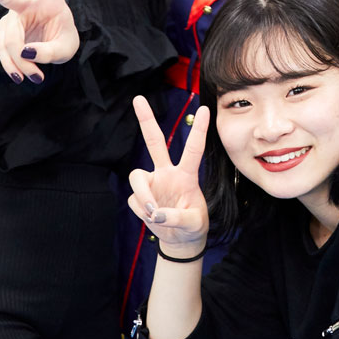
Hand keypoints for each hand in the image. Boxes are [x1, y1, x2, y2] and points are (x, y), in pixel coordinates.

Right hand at [0, 0, 78, 83]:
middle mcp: (28, 4)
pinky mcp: (3, 33)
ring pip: (8, 39)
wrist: (51, 53)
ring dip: (19, 62)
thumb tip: (24, 53)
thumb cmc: (63, 42)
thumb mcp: (66, 49)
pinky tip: (22, 77)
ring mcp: (12, 18)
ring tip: (35, 77)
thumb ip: (48, 51)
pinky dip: (13, 68)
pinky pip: (3, 52)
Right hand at [127, 98, 210, 257]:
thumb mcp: (194, 223)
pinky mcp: (139, 196)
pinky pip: (134, 200)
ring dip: (142, 194)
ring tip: (153, 211)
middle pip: (154, 142)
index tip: (204, 109)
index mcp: (187, 175)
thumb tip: (156, 211)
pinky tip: (153, 218)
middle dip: (146, 120)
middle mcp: (167, 173)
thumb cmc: (192, 226)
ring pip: (136, 175)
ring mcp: (152, 183)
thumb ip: (178, 217)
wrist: (180, 240)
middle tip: (138, 98)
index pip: (193, 149)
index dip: (199, 129)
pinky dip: (142, 211)